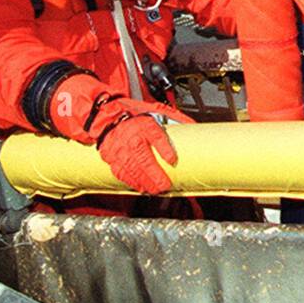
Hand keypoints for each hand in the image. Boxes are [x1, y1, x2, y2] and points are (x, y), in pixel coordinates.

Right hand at [46, 72, 193, 192]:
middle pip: (142, 157)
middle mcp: (131, 136)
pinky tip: (141, 187)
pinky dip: (131, 181)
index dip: (164, 148)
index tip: (172, 159)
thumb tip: (194, 126)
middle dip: (154, 174)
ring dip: (144, 181)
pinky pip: (120, 172)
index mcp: (144, 124)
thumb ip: (175, 119)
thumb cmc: (136, 116)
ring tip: (155, 190)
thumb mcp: (156, 111)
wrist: (108, 116)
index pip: (155, 135)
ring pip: (131, 168)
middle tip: (164, 185)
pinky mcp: (111, 157)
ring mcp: (119, 148)